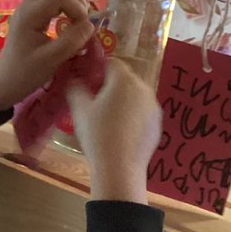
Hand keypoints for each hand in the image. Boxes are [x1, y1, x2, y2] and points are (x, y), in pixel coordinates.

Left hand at [0, 0, 94, 111]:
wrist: (6, 80)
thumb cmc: (26, 73)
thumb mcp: (50, 61)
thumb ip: (71, 42)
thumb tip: (90, 25)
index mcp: (30, 15)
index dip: (78, 8)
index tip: (84, 28)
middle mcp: (27, 4)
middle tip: (84, 20)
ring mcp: (28, 5)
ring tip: (80, 14)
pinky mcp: (31, 9)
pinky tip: (70, 8)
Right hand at [67, 58, 161, 203]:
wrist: (120, 168)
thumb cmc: (97, 135)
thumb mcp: (79, 110)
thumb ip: (75, 88)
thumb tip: (74, 80)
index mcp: (124, 80)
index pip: (112, 63)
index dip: (98, 70)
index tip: (88, 83)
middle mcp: (143, 88)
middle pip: (125, 78)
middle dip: (110, 85)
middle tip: (95, 101)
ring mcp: (153, 107)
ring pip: (135, 95)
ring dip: (122, 100)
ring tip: (107, 119)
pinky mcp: (157, 124)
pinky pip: (142, 112)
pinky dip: (132, 115)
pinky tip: (120, 132)